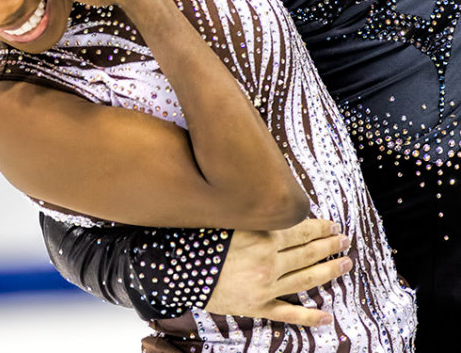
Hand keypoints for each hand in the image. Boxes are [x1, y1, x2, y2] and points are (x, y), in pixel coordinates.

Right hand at [204, 218, 351, 325]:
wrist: (177, 271)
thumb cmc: (199, 238)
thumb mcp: (228, 218)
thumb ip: (253, 214)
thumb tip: (275, 206)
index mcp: (262, 237)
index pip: (300, 230)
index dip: (320, 227)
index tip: (333, 224)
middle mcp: (269, 262)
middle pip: (308, 252)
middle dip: (329, 245)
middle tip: (345, 240)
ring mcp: (266, 287)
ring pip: (305, 279)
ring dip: (328, 271)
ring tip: (345, 264)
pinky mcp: (257, 307)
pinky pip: (288, 313)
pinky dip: (309, 317)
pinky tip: (326, 317)